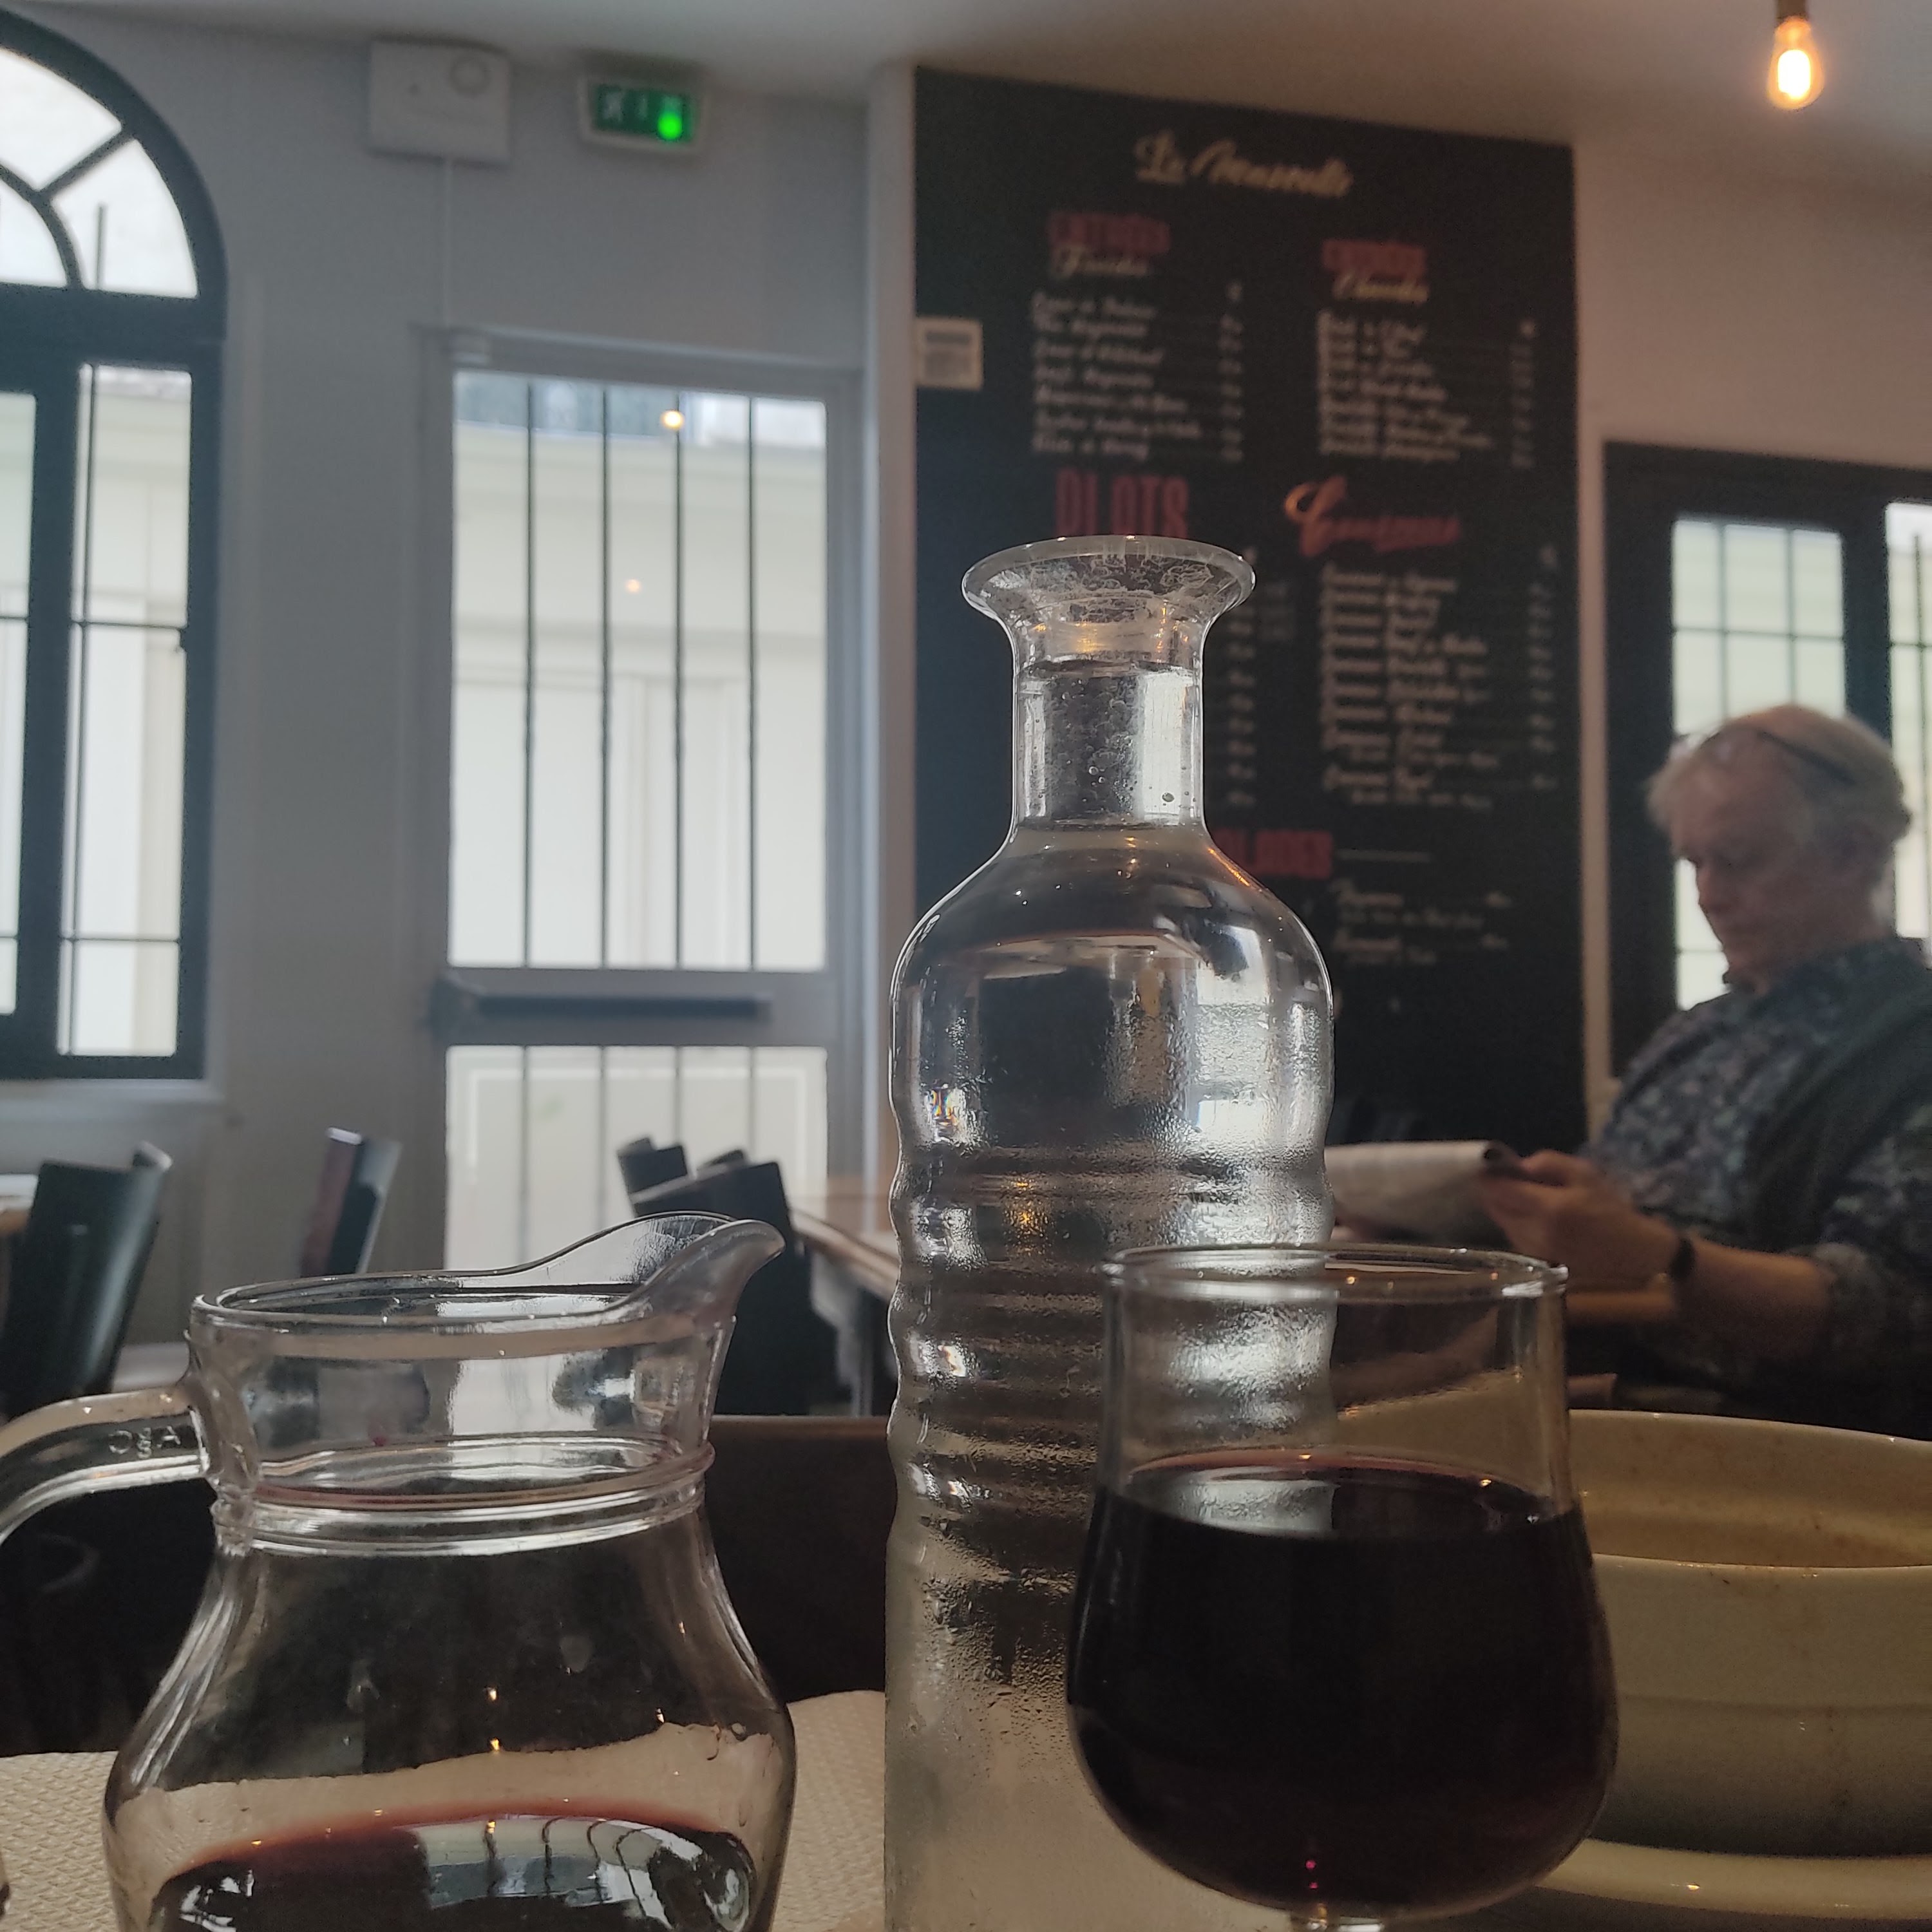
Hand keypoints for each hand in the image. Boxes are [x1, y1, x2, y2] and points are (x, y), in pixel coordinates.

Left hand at [1475, 1151, 1678, 1283]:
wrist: (1633, 1252)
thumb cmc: (1612, 1209)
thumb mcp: (1585, 1174)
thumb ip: (1549, 1162)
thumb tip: (1520, 1165)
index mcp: (1548, 1208)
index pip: (1500, 1190)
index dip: (1489, 1177)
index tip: (1488, 1167)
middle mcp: (1535, 1232)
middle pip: (1495, 1209)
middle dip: (1494, 1192)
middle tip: (1504, 1180)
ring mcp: (1535, 1251)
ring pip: (1503, 1224)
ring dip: (1504, 1209)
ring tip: (1520, 1197)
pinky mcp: (1538, 1263)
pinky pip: (1515, 1238)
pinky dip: (1515, 1224)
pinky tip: (1530, 1216)